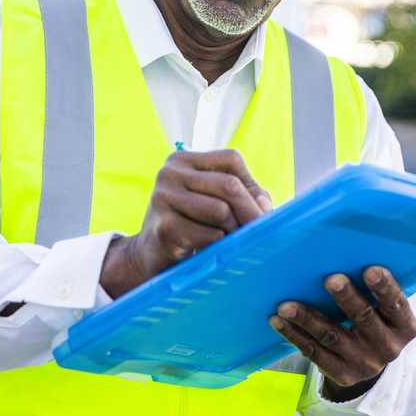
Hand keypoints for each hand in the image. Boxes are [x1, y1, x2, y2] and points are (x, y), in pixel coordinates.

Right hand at [100, 149, 270, 297]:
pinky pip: (208, 235)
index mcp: (183, 160)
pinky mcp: (163, 226)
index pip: (231, 159)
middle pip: (229, 185)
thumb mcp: (214, 202)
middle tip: (259, 232)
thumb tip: (266, 208)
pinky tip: (208, 249)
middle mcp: (170, 172)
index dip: (251, 185)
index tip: (261, 211)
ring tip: (229, 240)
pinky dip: (217, 245)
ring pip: (220, 210)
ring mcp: (162, 197)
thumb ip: (244, 196)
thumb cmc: (190, 225)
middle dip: (250, 212)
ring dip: (233, 231)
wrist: (149, 256)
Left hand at [269, 266, 415, 401]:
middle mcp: (388, 347)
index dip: (384, 288)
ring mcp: (364, 363)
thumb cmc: (376, 318)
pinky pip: (313, 352)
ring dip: (307, 318)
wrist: (371, 363)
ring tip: (285, 304)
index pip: (396, 304)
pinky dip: (294, 334)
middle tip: (330, 279)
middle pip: (363, 318)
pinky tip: (278, 320)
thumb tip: (348, 248)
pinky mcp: (341, 374)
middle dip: (346, 298)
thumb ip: (376, 287)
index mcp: (404, 326)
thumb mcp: (386, 310)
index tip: (370, 270)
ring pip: (332, 336)